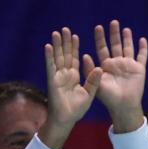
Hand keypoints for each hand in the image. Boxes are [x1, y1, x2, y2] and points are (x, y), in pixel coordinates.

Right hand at [40, 28, 101, 148]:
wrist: (66, 119)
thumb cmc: (77, 109)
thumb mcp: (89, 93)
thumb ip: (93, 80)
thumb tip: (99, 68)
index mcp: (74, 76)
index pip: (75, 58)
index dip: (75, 47)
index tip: (75, 36)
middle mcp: (65, 74)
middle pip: (65, 54)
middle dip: (65, 42)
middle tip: (65, 29)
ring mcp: (58, 76)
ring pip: (57, 57)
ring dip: (56, 45)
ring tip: (56, 32)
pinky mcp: (52, 80)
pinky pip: (51, 66)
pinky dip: (49, 56)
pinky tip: (48, 46)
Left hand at [86, 21, 147, 131]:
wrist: (123, 106)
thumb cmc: (108, 98)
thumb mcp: (96, 84)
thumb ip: (90, 70)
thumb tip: (84, 55)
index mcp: (106, 65)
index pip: (102, 48)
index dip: (100, 38)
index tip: (98, 27)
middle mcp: (117, 63)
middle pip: (116, 45)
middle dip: (114, 34)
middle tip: (113, 22)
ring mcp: (129, 65)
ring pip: (128, 48)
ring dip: (127, 39)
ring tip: (126, 29)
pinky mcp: (139, 69)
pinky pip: (142, 56)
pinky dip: (143, 48)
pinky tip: (142, 40)